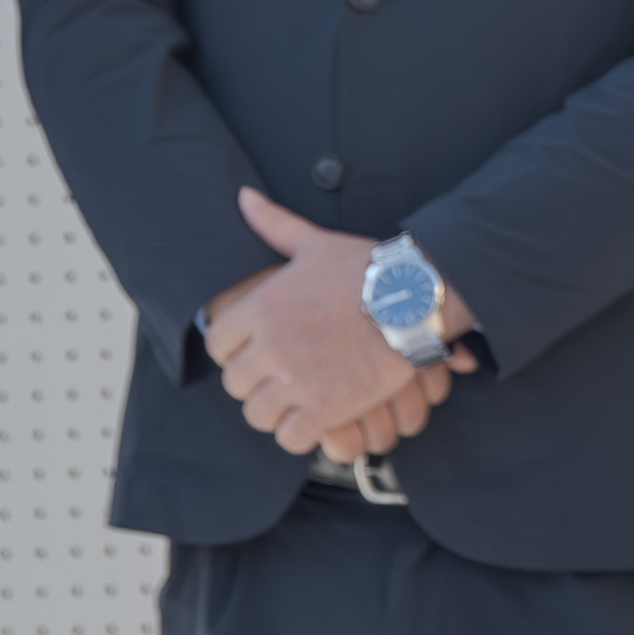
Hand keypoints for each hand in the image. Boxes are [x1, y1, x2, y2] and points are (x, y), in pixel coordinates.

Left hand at [209, 187, 466, 458]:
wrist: (416, 298)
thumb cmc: (368, 268)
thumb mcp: (315, 244)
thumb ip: (274, 224)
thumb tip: (244, 197)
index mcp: (261, 308)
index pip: (217, 345)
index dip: (234, 351)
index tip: (256, 350)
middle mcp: (270, 346)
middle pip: (235, 384)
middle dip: (255, 383)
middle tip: (282, 377)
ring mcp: (295, 380)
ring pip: (258, 415)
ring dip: (275, 411)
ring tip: (298, 400)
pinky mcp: (324, 408)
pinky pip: (290, 437)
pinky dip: (300, 434)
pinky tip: (318, 418)